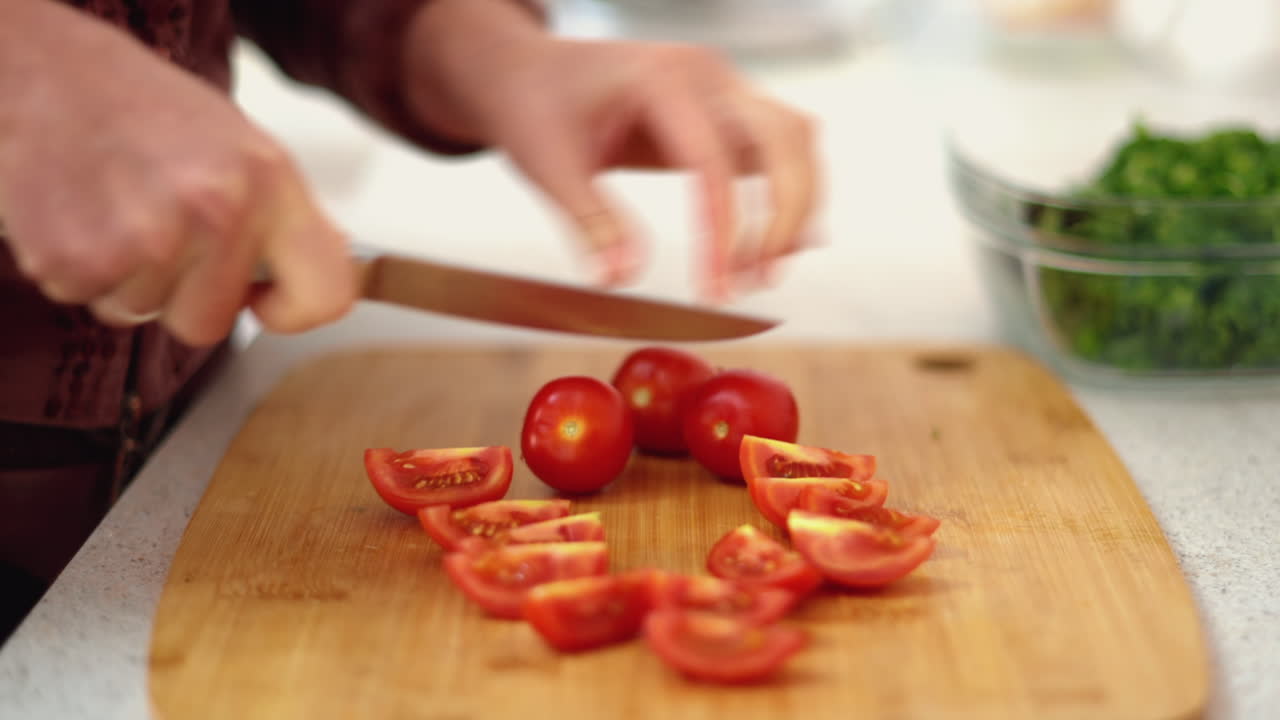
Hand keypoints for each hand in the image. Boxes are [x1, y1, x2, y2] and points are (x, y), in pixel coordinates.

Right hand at [0, 1, 354, 345]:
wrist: (49, 72)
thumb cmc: (147, 109)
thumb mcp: (243, 147)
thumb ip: (281, 218)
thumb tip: (319, 277)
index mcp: (271, 181)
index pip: (326, 293)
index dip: (294, 312)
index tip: (266, 300)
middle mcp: (218, 210)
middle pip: (209, 324)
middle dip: (181, 295)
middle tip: (159, 233)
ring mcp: (148, 237)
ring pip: (143, 313)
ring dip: (125, 277)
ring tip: (117, 210)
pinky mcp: (79, 257)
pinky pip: (87, 300)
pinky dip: (78, 270)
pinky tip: (83, 214)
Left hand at [404, 1, 819, 300]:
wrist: (528, 70)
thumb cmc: (535, 107)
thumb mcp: (550, 167)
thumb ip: (591, 225)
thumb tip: (621, 281)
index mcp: (661, 78)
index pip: (713, 161)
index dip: (722, 234)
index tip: (714, 292)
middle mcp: (707, 74)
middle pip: (784, 139)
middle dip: (782, 217)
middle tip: (753, 284)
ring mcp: (724, 87)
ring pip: (796, 138)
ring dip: (793, 206)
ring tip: (760, 275)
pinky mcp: (727, 109)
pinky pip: (781, 145)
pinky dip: (788, 194)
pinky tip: (773, 247)